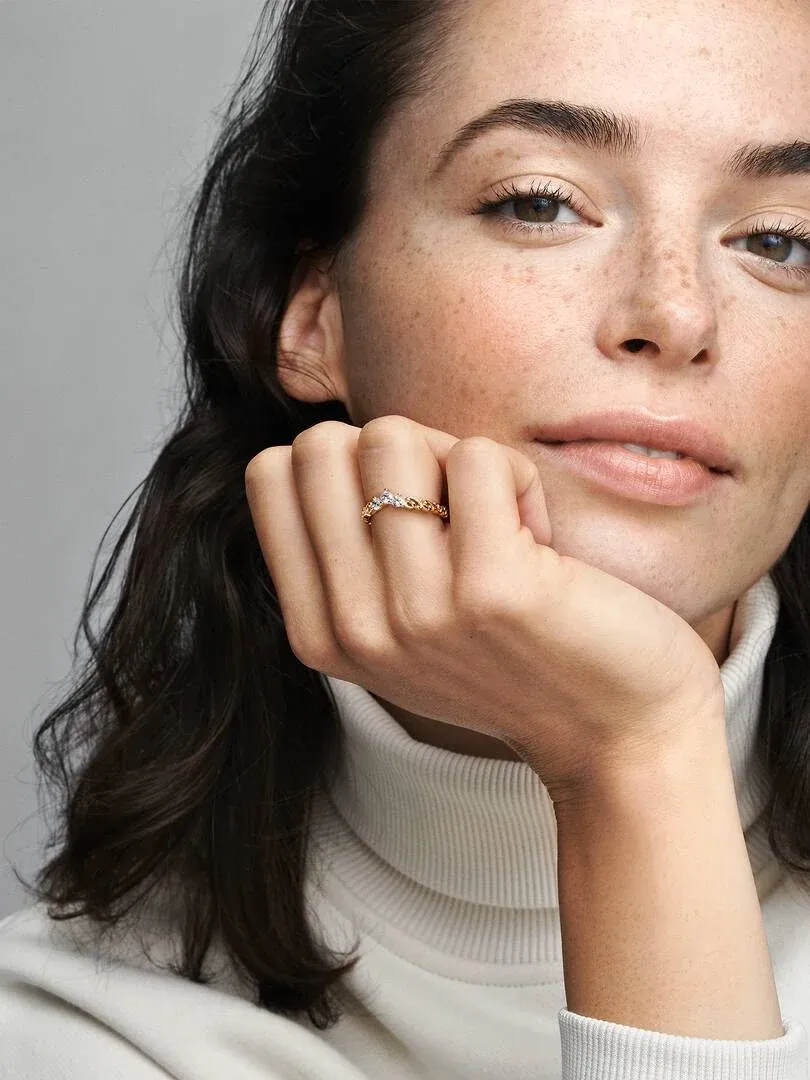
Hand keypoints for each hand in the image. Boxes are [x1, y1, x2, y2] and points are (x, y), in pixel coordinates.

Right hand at [244, 414, 725, 804]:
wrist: (618, 734)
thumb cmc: (516, 658)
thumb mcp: (401, 626)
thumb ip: (347, 555)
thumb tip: (327, 442)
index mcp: (320, 632)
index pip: (270, 472)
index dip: (345, 462)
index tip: (404, 513)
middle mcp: (354, 627)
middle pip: (320, 444)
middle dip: (394, 453)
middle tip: (453, 512)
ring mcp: (417, 611)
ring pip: (391, 437)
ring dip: (458, 463)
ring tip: (497, 528)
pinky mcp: (490, 589)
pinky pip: (478, 456)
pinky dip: (519, 480)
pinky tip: (538, 542)